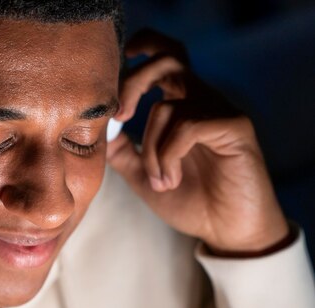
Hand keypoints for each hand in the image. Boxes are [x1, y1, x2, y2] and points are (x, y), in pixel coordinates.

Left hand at [107, 29, 289, 254]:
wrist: (227, 230)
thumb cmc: (189, 201)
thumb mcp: (143, 175)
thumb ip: (122, 151)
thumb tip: (98, 129)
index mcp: (182, 106)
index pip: (163, 59)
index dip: (140, 52)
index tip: (115, 80)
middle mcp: (202, 101)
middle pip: (168, 59)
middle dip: (133, 84)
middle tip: (120, 118)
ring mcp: (221, 111)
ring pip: (166, 107)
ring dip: (151, 150)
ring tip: (160, 181)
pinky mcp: (235, 127)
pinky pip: (188, 126)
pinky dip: (168, 156)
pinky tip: (172, 180)